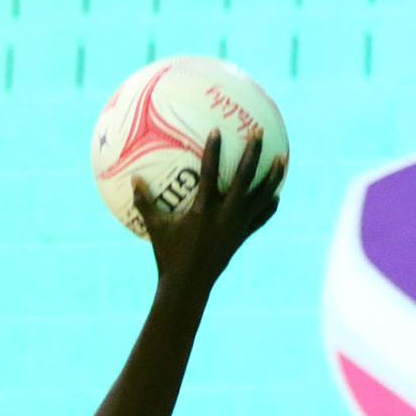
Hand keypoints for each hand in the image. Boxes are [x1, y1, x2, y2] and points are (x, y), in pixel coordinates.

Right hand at [135, 128, 284, 287]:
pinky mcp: (242, 236)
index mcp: (203, 210)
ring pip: (261, 196)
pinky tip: (277, 194)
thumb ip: (144, 202)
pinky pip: (261, 218)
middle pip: (245, 179)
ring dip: (273, 176)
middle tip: (258, 132)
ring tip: (283, 158)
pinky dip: (269, 205)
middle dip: (253, 153)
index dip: (214, 150)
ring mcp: (237, 226)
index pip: (210, 173)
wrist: (188, 286)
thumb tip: (133, 179)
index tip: (218, 130)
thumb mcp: (153, 227)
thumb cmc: (167, 256)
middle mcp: (225, 215)